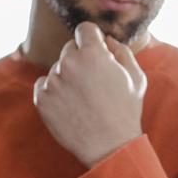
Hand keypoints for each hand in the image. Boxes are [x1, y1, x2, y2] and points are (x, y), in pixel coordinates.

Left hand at [33, 23, 146, 167]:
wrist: (109, 147)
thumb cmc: (125, 112)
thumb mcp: (136, 78)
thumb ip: (121, 51)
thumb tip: (107, 40)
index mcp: (93, 54)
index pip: (84, 30)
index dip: (92, 40)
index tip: (96, 52)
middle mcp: (69, 63)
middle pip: (69, 48)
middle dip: (80, 60)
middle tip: (93, 83)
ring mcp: (53, 81)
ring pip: (57, 69)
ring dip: (67, 78)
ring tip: (83, 100)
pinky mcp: (41, 99)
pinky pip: (43, 85)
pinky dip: (53, 92)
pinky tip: (69, 106)